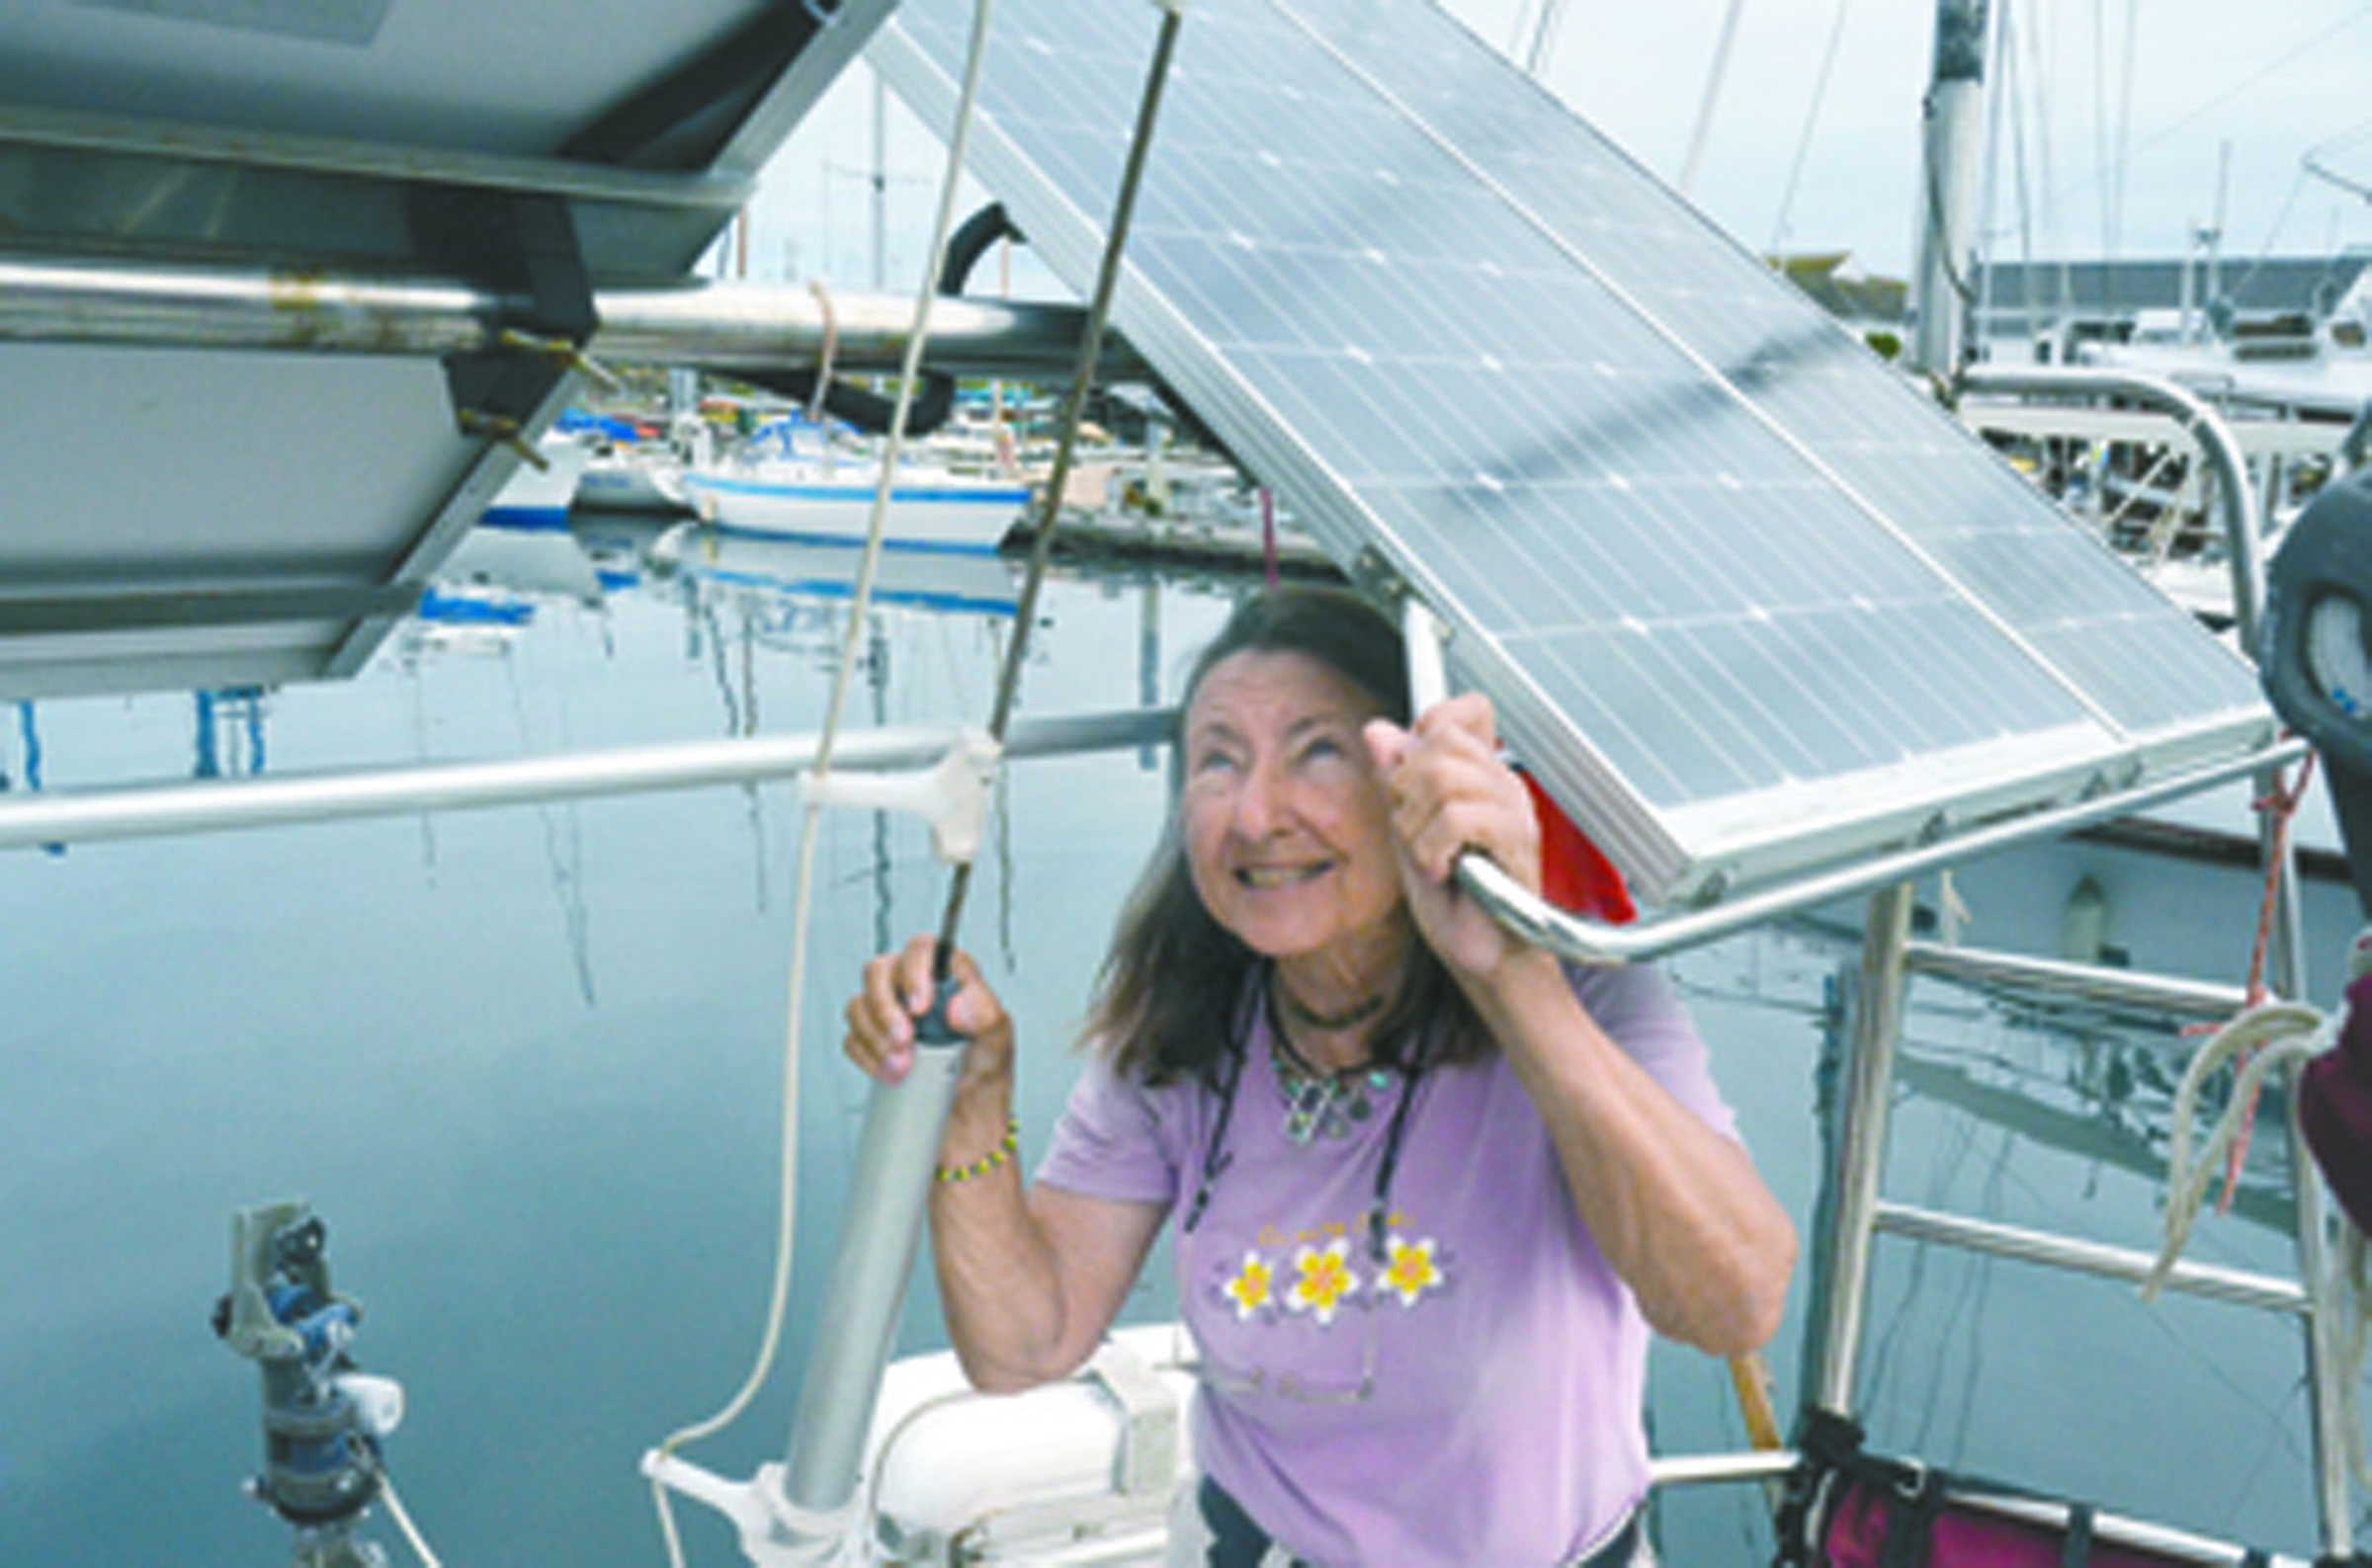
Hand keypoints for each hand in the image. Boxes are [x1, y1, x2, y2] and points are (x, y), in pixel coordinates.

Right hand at [843, 934, 1014, 1098]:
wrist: (966, 1120)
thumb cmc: (985, 1073)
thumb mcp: (999, 1042)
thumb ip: (986, 1016)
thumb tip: (957, 1006)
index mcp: (948, 976)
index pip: (922, 949)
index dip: (914, 971)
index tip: (920, 1007)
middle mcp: (914, 987)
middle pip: (878, 971)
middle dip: (885, 1007)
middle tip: (903, 1039)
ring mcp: (889, 1013)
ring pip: (858, 1004)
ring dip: (874, 1036)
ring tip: (902, 1065)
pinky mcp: (872, 1040)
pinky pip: (852, 1038)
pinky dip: (867, 1056)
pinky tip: (889, 1071)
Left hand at [1364, 694, 1543, 983]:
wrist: (1482, 956)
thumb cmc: (1455, 903)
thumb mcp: (1407, 831)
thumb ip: (1394, 781)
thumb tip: (1378, 731)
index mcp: (1481, 775)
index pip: (1462, 711)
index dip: (1425, 733)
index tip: (1411, 784)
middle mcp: (1503, 782)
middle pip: (1440, 740)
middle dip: (1405, 790)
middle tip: (1415, 834)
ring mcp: (1514, 807)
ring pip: (1441, 776)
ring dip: (1416, 826)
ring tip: (1430, 857)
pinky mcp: (1517, 838)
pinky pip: (1457, 817)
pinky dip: (1434, 848)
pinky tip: (1444, 871)